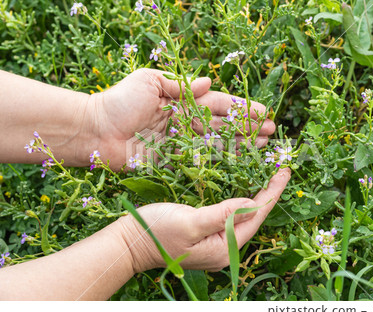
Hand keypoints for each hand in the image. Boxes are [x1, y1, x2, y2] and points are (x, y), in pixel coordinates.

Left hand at [87, 69, 275, 169]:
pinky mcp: (174, 161)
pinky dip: (222, 161)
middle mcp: (185, 122)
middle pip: (223, 125)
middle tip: (271, 132)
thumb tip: (208, 82)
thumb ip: (179, 84)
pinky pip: (203, 160)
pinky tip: (241, 160)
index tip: (263, 112)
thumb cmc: (119, 102)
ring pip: (218, 143)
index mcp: (181, 101)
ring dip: (241, 144)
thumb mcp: (148, 81)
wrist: (94, 131)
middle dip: (247, 128)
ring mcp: (182, 142)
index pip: (219, 104)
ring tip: (263, 146)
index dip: (241, 108)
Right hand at [118, 168, 290, 272]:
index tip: (284, 171)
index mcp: (224, 248)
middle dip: (269, 192)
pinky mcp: (207, 233)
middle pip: (254, 217)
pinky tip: (245, 186)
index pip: (256, 217)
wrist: (130, 242)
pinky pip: (231, 214)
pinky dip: (241, 198)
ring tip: (269, 174)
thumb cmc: (156, 232)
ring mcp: (216, 241)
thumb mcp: (190, 221)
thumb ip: (222, 214)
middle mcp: (224, 247)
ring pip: (243, 215)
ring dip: (257, 194)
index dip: (272, 193)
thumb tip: (251, 203)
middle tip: (280, 168)